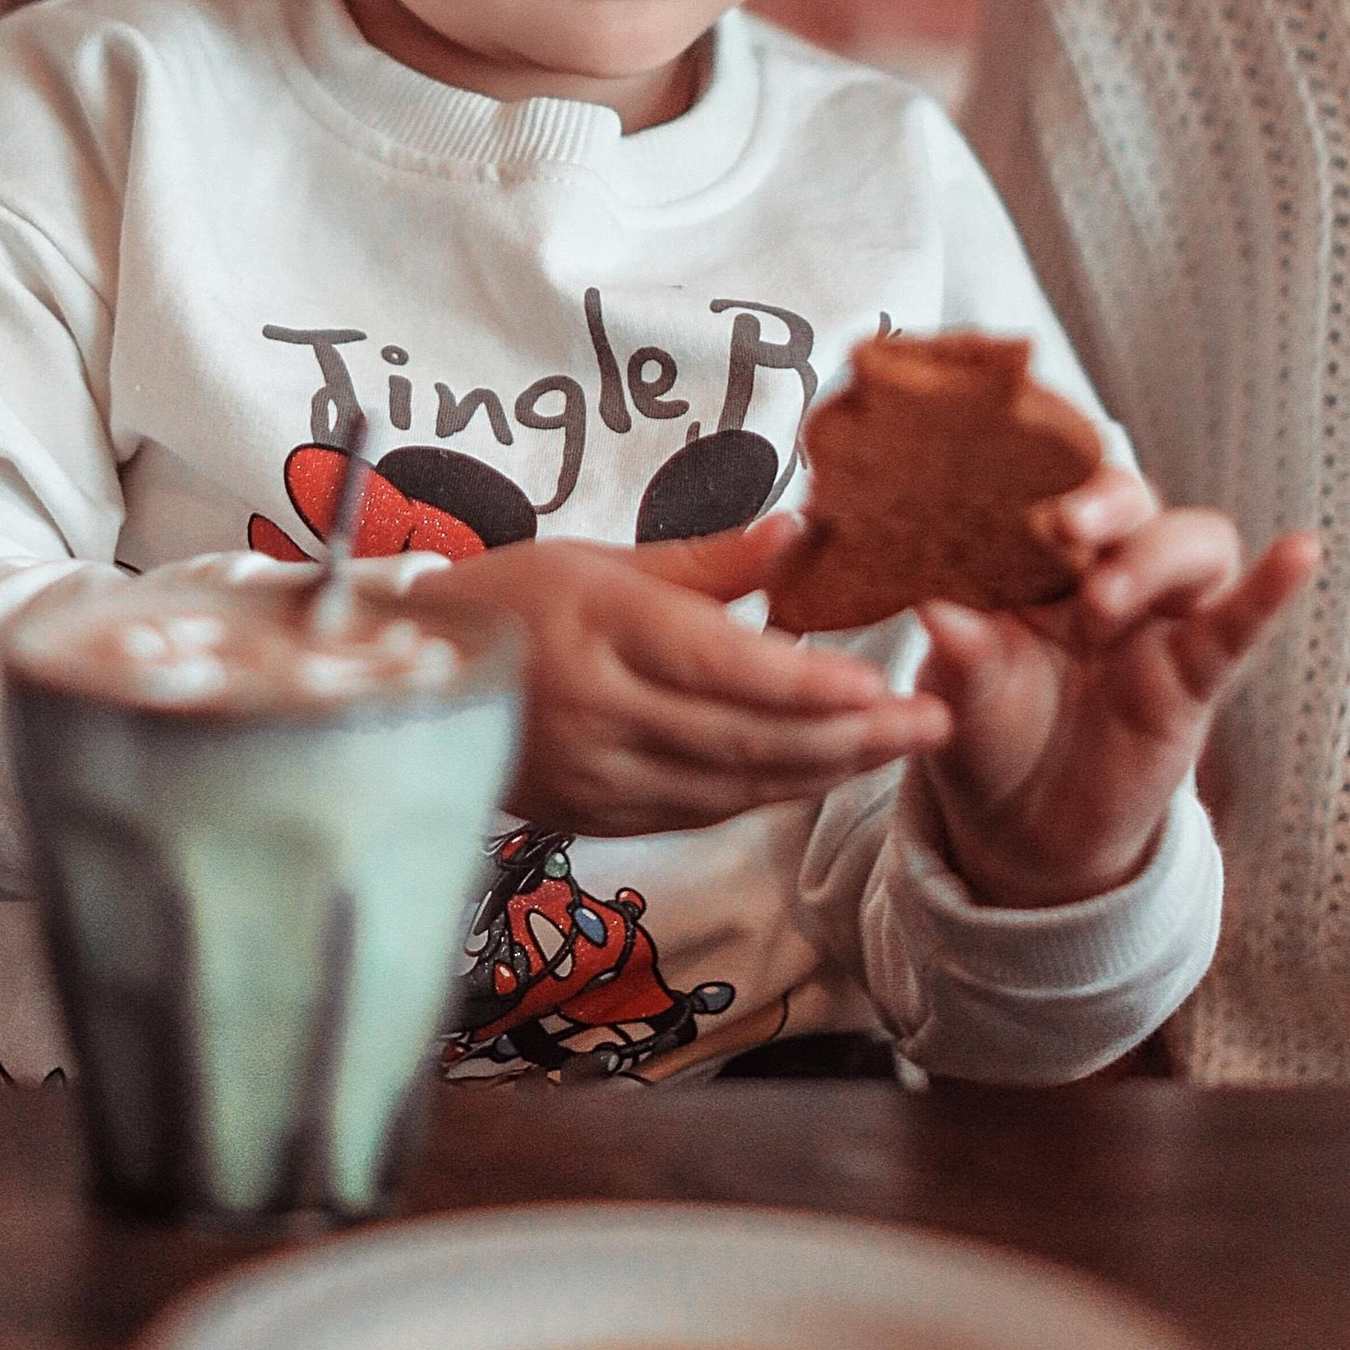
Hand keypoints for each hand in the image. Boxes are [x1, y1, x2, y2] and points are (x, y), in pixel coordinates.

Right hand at [424, 517, 949, 836]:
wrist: (417, 678)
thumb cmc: (517, 598)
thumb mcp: (603, 556)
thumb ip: (709, 560)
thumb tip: (801, 532)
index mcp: (600, 623)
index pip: (720, 665)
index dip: (806, 685)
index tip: (882, 685)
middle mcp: (598, 705)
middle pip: (742, 737)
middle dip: (849, 738)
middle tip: (933, 724)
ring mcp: (595, 772)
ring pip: (731, 785)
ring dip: (825, 772)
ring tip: (900, 747)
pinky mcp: (596, 816)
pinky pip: (700, 811)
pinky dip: (769, 794)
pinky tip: (824, 774)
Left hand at [912, 470, 1318, 911]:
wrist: (1025, 830)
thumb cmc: (986, 736)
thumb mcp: (962, 700)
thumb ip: (960, 658)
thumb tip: (936, 611)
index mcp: (1031, 553)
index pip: (1048, 482)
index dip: (1035, 472)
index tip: (1004, 480)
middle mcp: (1101, 566)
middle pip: (1127, 498)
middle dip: (1101, 500)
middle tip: (1062, 523)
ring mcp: (1157, 616)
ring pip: (1190, 543)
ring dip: (1153, 556)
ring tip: (1103, 604)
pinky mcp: (1195, 673)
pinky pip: (1239, 624)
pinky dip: (1269, 588)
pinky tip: (1301, 551)